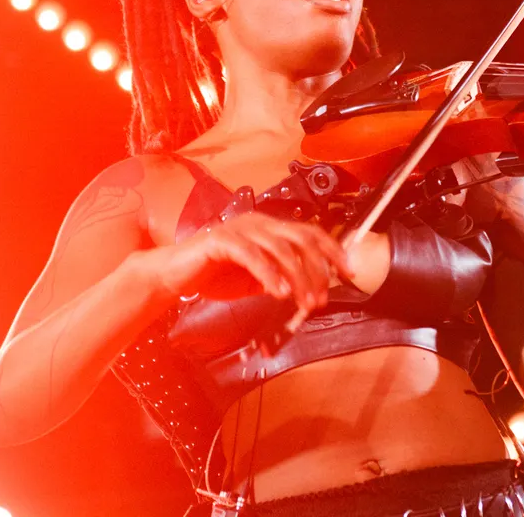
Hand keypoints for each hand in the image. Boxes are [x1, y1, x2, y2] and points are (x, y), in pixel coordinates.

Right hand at [150, 211, 351, 312]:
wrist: (174, 275)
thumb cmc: (216, 276)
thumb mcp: (257, 280)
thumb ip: (281, 279)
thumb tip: (310, 291)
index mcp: (270, 228)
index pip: (310, 233)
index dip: (333, 250)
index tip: (349, 271)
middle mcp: (259, 222)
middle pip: (301, 239)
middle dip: (317, 269)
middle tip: (322, 298)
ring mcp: (241, 228)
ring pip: (280, 249)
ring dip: (297, 277)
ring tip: (304, 301)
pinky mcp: (221, 240)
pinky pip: (252, 255)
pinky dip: (268, 274)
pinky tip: (278, 292)